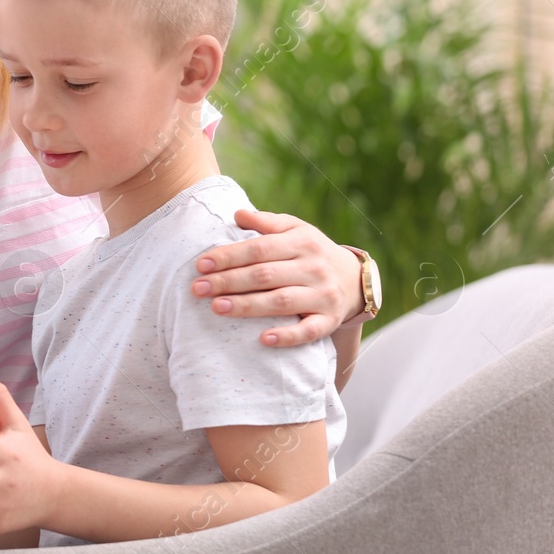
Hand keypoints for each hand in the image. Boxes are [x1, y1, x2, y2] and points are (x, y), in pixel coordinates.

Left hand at [189, 209, 364, 346]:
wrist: (355, 280)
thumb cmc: (312, 252)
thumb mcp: (296, 229)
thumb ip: (267, 222)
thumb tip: (238, 214)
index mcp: (302, 242)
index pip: (259, 249)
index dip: (229, 257)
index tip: (201, 265)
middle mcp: (313, 268)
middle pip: (265, 275)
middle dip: (229, 282)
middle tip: (198, 289)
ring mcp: (323, 295)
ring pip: (282, 301)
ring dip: (248, 306)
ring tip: (217, 308)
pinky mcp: (329, 320)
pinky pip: (309, 331)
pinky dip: (288, 336)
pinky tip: (264, 339)